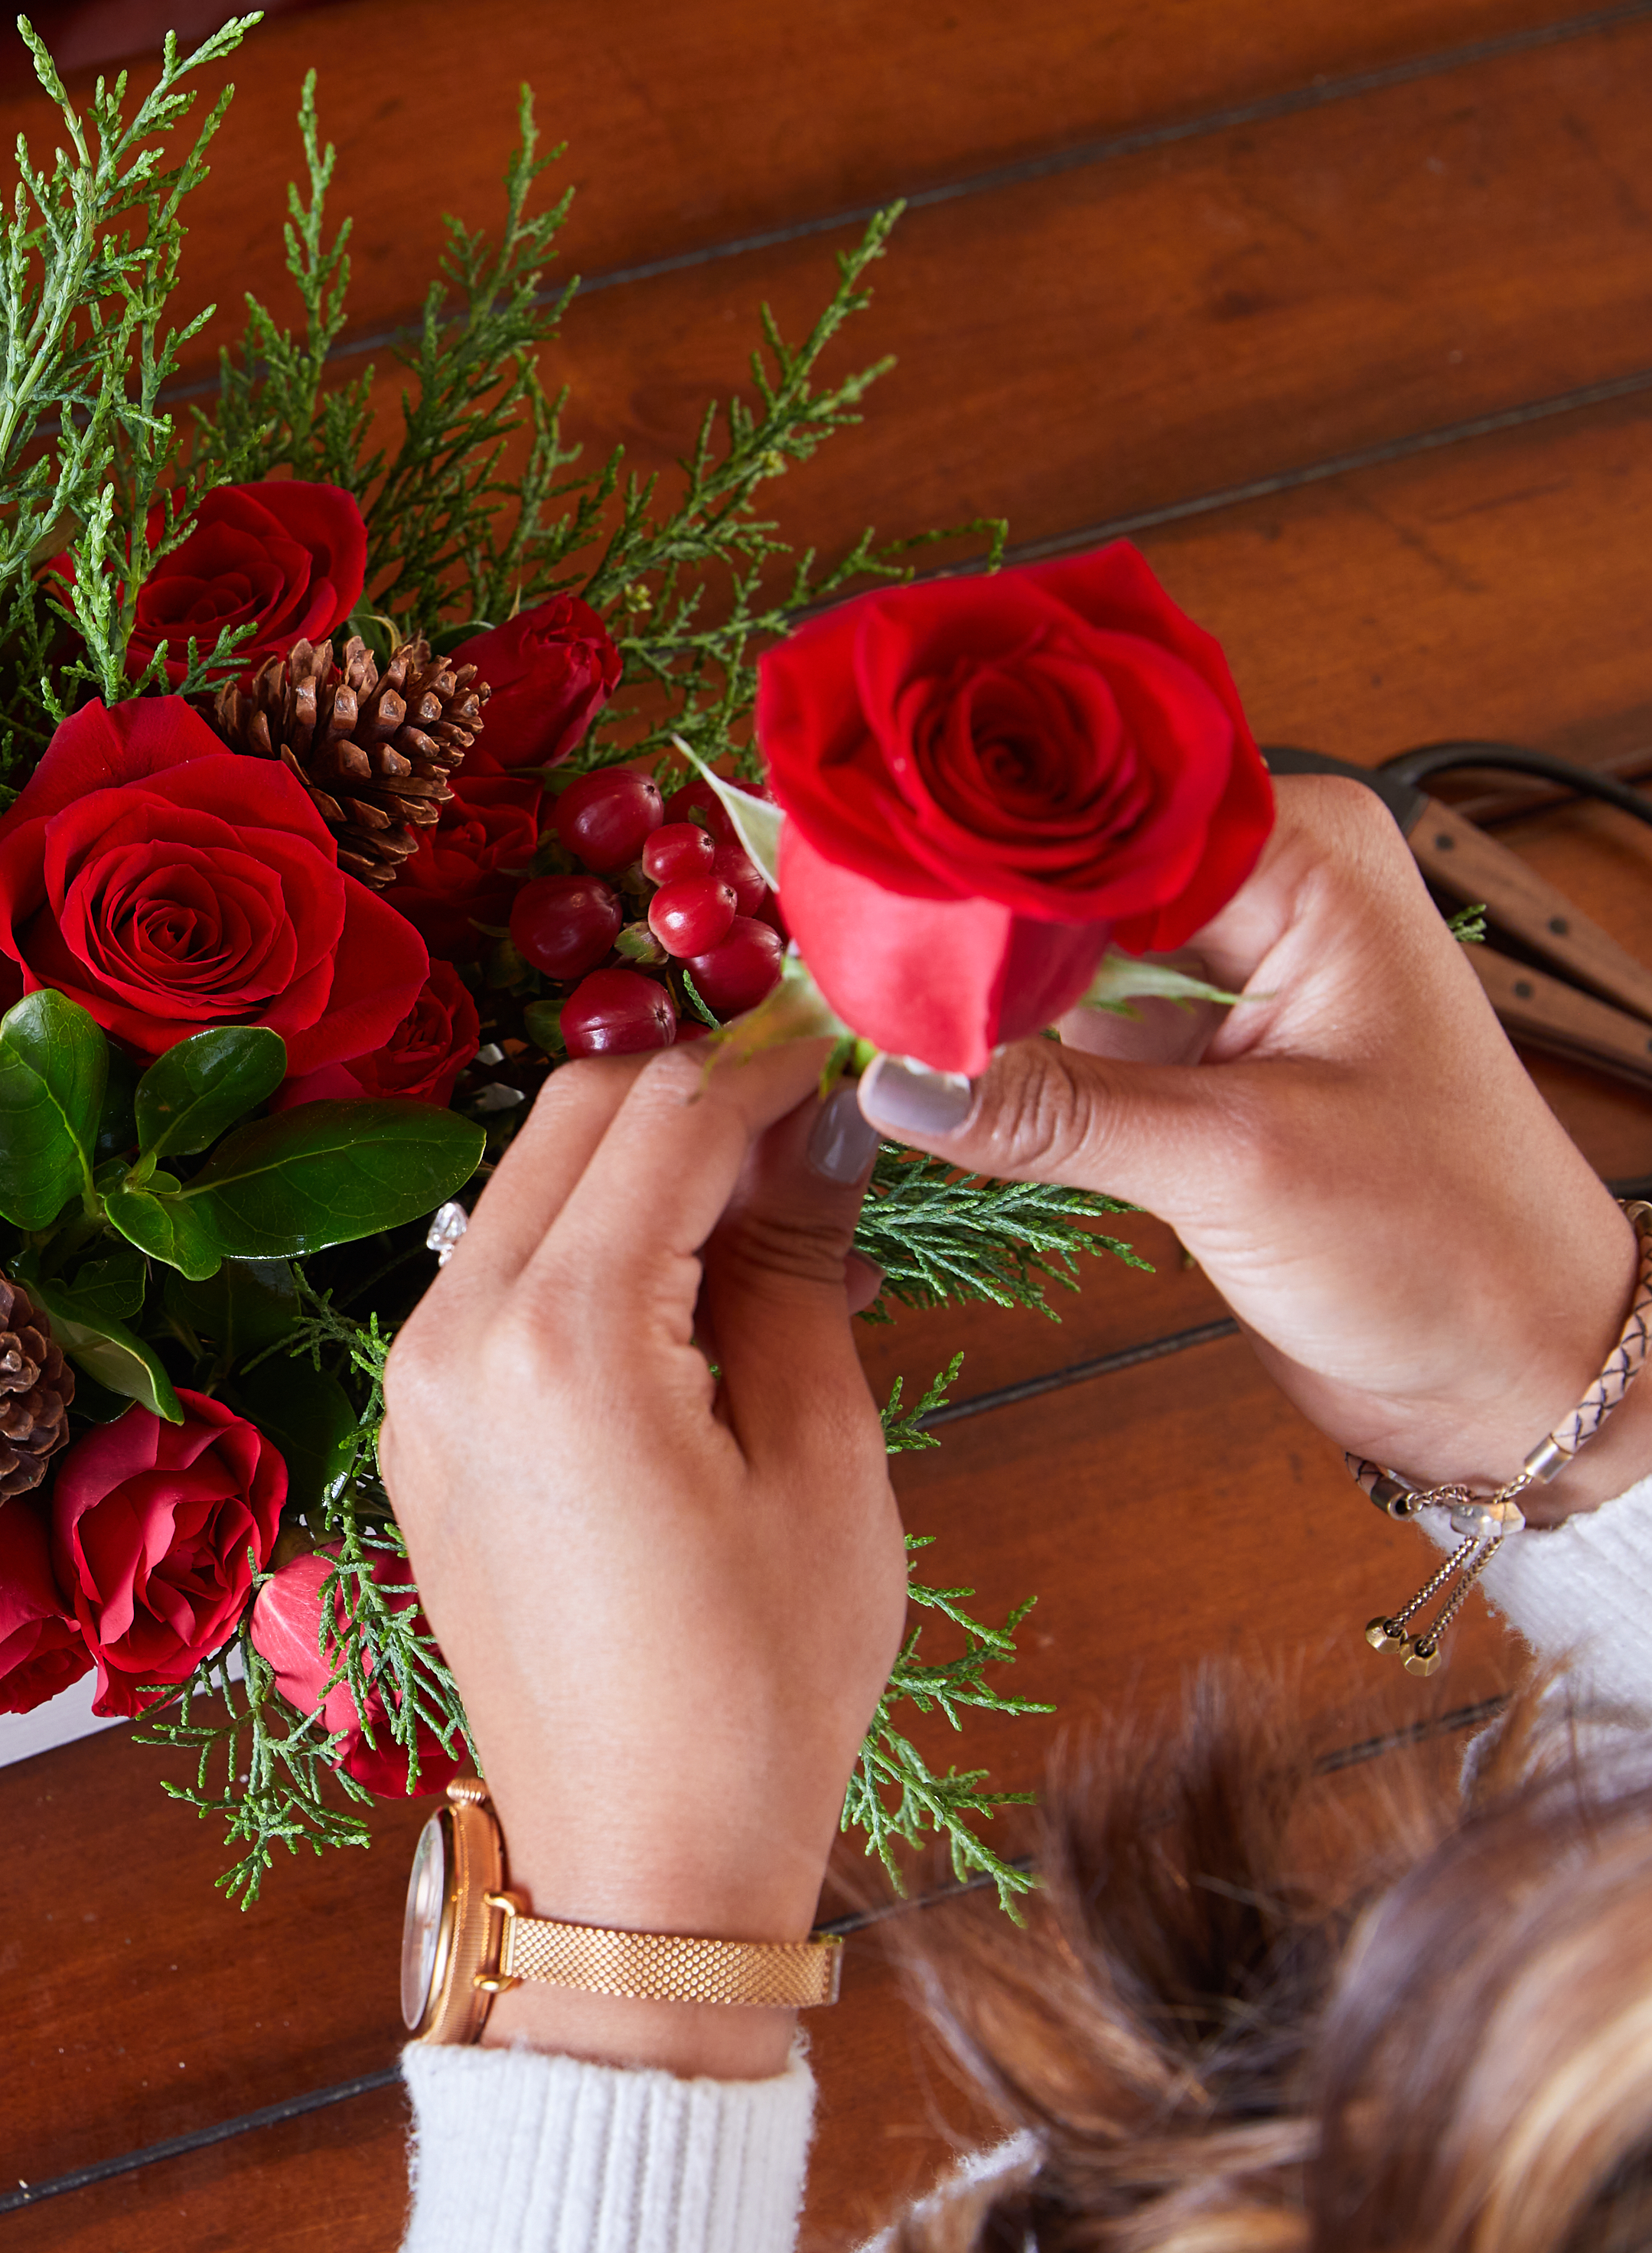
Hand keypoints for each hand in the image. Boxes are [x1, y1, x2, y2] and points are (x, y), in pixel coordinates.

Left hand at [381, 1039, 902, 2079]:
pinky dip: (583, 1236)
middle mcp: (455, 1337)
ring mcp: (416, 1384)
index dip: (766, 1060)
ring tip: (763, 1201)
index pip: (664, 1111)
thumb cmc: (755, 1688)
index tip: (848, 1050)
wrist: (637, 1860)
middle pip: (569, 1115)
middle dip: (691, 1088)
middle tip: (809, 1112)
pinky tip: (681, 1278)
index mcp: (565, 1340)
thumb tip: (813, 1124)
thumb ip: (796, 1265)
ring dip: (632, 1158)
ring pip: (521, 1183)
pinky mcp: (416, 1427)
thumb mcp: (817, 1458)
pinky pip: (492, 1271)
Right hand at [858, 776, 1648, 1520]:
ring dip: (950, 984)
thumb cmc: (1451, 1246)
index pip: (1093, 814)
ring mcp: (1215, 977)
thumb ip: (1052, 1114)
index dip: (964, 846)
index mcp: (1305, 859)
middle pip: (1052, 869)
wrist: (1515, 1367)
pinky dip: (981, 1047)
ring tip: (828, 989)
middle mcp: (1257, 894)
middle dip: (939, 910)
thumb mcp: (1238, 1165)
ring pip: (1037, 948)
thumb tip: (889, 1076)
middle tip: (808, 937)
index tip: (840, 880)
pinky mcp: (1180, 1057)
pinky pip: (1049, 1026)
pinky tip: (896, 1055)